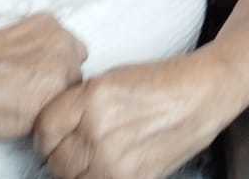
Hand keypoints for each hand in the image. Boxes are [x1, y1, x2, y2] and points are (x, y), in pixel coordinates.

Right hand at [0, 13, 86, 141]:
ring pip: (68, 93)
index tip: (34, 75)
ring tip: (18, 102)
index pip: (71, 49)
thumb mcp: (9, 39)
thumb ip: (37, 47)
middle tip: (25, 91)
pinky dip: (43, 117)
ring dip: (52, 100)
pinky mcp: (54, 98)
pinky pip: (58, 113)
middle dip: (56, 82)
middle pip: (74, 70)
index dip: (53, 66)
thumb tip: (47, 64)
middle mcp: (62, 42)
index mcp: (49, 23)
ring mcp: (62, 70)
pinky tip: (18, 112)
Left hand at [35, 49, 237, 178]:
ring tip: (94, 157)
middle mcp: (100, 128)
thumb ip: (78, 103)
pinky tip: (109, 166)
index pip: (44, 128)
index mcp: (93, 96)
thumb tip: (52, 128)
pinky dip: (97, 177)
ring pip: (71, 178)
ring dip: (77, 171)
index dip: (46, 134)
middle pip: (55, 159)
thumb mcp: (112, 79)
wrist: (204, 93)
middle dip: (60, 155)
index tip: (53, 136)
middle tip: (74, 148)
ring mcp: (115, 158)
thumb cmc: (162, 82)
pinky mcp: (133, 178)